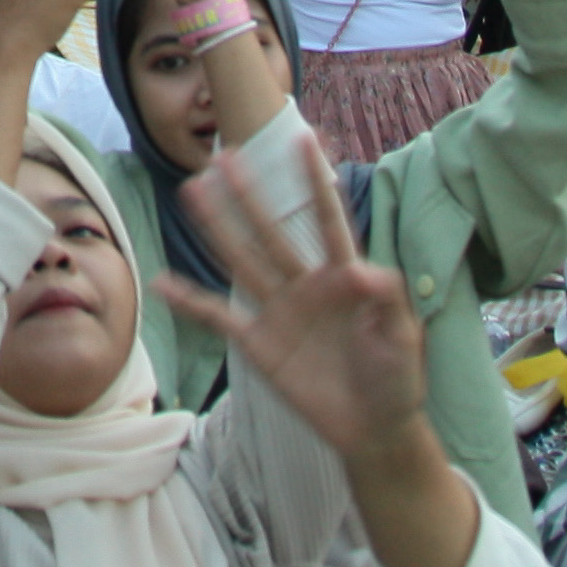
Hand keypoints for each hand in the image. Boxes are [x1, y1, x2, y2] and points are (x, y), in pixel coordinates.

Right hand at [159, 157, 416, 465]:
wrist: (375, 429)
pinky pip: (219, 318)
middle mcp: (306, 284)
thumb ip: (387, 299)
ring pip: (242, 260)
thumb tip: (362, 269)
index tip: (305, 137)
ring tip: (193, 191)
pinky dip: (191, 302)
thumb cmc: (397, 378)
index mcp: (345, 276)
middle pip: (273, 231)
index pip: (328, 220)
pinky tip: (163, 282)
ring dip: (218, 227)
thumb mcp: (403, 336)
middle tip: (225, 157)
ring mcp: (279, 312)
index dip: (316, 182)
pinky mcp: (260, 344)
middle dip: (251, 195)